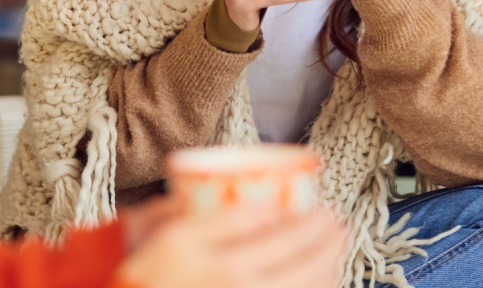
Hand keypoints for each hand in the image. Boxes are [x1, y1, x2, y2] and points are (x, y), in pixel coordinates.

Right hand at [114, 206, 347, 287]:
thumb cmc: (142, 278)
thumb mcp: (169, 236)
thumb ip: (214, 217)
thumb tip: (261, 203)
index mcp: (225, 266)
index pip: (283, 235)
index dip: (310, 219)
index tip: (322, 207)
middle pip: (304, 265)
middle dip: (331, 242)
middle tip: (339, 225)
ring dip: (330, 270)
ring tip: (335, 255)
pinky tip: (320, 285)